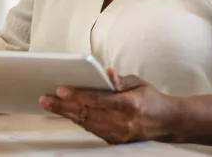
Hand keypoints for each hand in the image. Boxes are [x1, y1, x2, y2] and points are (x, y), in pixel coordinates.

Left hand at [39, 69, 178, 143]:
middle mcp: (122, 122)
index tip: (61, 90)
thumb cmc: (151, 98)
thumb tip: (106, 72)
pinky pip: (91, 129)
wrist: (166, 122)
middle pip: (87, 113)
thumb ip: (120, 79)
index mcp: (129, 105)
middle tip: (45, 99)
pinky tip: (65, 113)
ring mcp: (117, 134)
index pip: (98, 100)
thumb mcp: (139, 83)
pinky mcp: (114, 140)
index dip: (78, 95)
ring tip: (49, 105)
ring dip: (66, 114)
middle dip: (63, 106)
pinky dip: (77, 120)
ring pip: (86, 123)